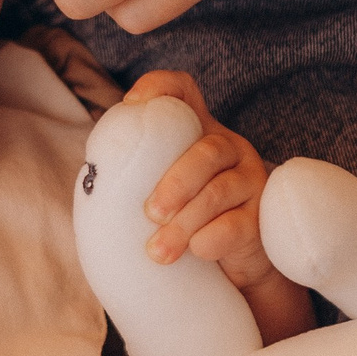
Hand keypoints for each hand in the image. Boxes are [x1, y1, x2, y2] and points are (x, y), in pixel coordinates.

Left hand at [127, 70, 311, 344]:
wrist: (228, 268)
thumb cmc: (182, 221)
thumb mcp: (159, 191)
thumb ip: (136, 176)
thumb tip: (94, 179)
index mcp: (197, 133)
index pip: (183, 91)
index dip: (159, 87)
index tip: (132, 106)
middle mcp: (229, 149)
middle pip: (208, 150)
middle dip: (176, 183)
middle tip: (150, 213)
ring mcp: (251, 182)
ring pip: (220, 191)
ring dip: (185, 222)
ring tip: (158, 251)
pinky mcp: (261, 220)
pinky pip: (238, 226)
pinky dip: (211, 240)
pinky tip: (196, 252)